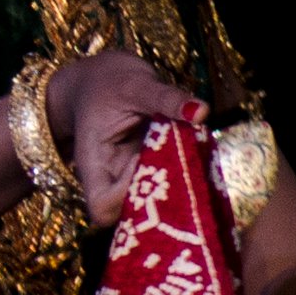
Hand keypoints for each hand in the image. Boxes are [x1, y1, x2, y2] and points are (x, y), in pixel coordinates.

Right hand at [47, 50, 191, 226]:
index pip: (101, 208)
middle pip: (132, 213)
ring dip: (176, 183)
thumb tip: (201, 111)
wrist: (101, 81)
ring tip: (184, 148)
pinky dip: (183, 172)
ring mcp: (130, 180)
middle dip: (160, 192)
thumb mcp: (135, 84)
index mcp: (93, 165)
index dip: (124, 196)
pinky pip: (168, 186)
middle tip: (177, 155)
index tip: (139, 159)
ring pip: (154, 203)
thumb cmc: (109, 83)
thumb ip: (166, 97)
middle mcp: (110, 180)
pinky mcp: (150, 174)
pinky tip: (190, 149)